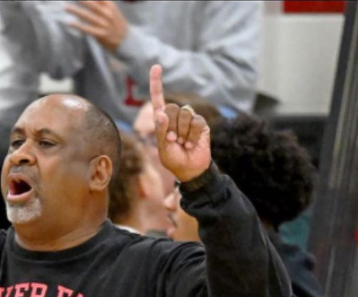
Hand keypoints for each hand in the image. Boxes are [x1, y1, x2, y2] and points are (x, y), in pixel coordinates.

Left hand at [65, 1, 127, 51]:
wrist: (127, 41)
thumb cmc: (117, 25)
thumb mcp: (112, 10)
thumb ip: (102, 4)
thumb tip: (91, 0)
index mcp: (110, 5)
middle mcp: (107, 13)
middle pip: (92, 4)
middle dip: (82, 0)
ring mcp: (104, 24)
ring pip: (88, 16)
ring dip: (76, 11)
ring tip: (66, 7)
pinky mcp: (101, 35)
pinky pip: (88, 29)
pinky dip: (78, 26)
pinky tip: (70, 23)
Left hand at [150, 65, 210, 182]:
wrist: (191, 169)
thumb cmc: (174, 160)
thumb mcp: (163, 148)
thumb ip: (161, 131)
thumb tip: (160, 112)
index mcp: (163, 121)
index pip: (158, 99)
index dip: (157, 83)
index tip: (156, 66)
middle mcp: (175, 116)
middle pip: (171, 108)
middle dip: (171, 127)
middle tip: (174, 141)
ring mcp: (189, 119)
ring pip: (184, 114)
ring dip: (182, 132)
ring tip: (183, 144)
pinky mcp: (201, 124)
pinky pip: (196, 122)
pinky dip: (192, 135)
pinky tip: (191, 144)